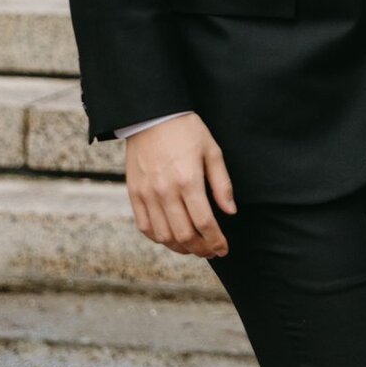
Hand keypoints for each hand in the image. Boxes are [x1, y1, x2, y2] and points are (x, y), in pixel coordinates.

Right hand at [124, 113, 236, 258]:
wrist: (152, 115)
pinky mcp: (134, 193)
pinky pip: (145, 226)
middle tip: (211, 251)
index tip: (224, 248)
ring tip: (193, 246)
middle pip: (184, 235)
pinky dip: (158, 238)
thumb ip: (222, 184)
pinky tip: (170, 236)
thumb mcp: (212, 150)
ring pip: (163, 236)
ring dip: (180, 247)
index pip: (205, 223)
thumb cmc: (186, 130)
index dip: (216, 241)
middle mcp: (166, 192)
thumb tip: (230, 211)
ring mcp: (147, 194)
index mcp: (189, 180)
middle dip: (201, 249)